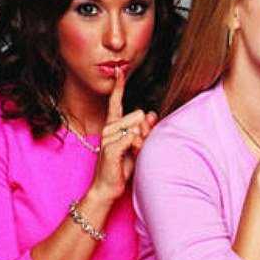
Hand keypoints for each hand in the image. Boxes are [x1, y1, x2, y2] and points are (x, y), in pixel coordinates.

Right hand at [90, 67, 156, 201]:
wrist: (107, 188)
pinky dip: (137, 146)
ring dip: (141, 140)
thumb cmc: (121, 167)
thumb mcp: (136, 146)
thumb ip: (144, 130)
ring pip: (137, 126)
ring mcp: (109, 137)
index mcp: (113, 126)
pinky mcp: (111, 148)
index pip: (116, 103)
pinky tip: (130, 155)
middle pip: (138, 114)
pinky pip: (132, 138)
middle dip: (145, 130)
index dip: (118, 87)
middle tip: (137, 147)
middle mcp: (109, 128)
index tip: (118, 71)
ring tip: (132, 153)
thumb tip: (153, 114)